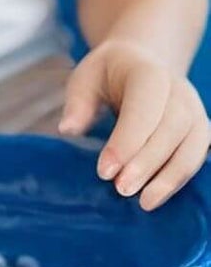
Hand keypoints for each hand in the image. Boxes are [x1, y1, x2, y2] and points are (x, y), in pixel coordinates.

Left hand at [59, 40, 210, 209]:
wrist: (141, 62)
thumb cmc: (107, 74)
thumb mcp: (85, 77)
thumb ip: (78, 103)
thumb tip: (68, 129)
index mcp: (148, 73)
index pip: (145, 107)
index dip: (127, 140)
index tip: (105, 171)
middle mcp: (179, 90)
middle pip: (172, 128)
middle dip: (147, 163)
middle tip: (121, 189)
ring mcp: (194, 110)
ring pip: (193, 145)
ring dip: (170, 177)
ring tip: (145, 203)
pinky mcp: (200, 129)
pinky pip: (197, 155)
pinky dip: (180, 178)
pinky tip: (159, 196)